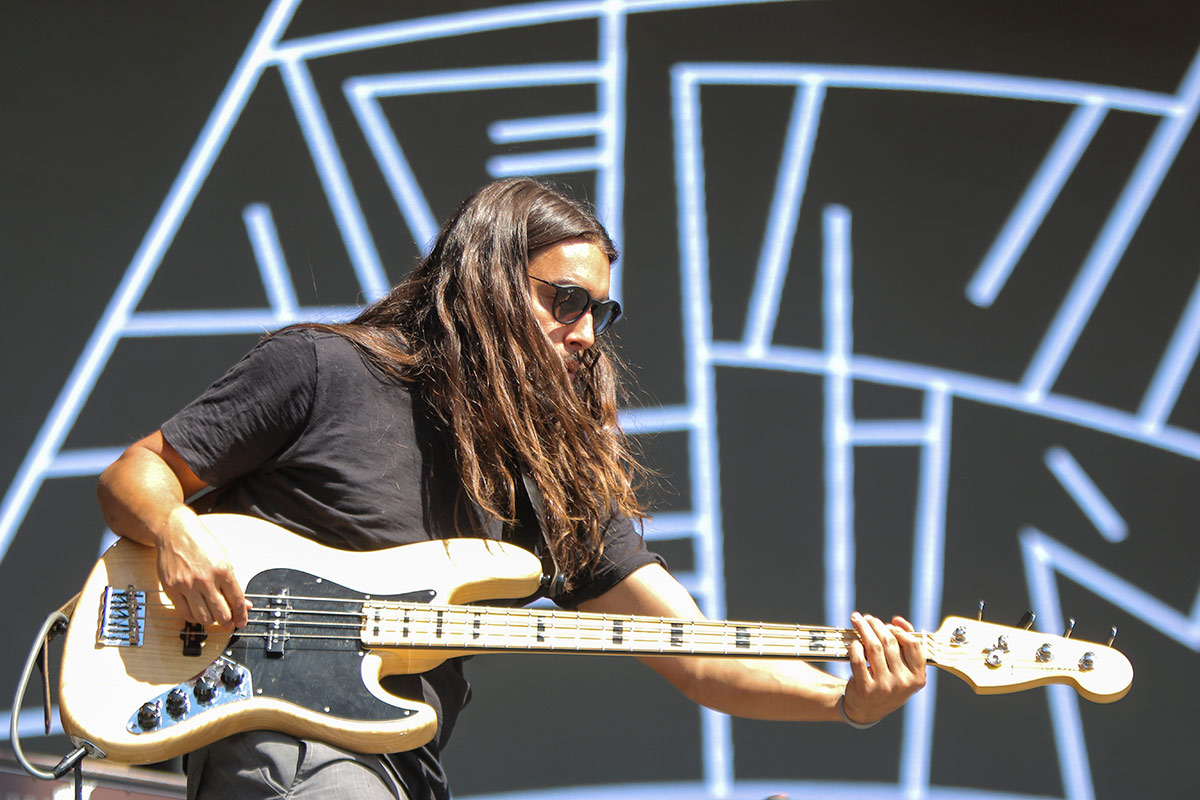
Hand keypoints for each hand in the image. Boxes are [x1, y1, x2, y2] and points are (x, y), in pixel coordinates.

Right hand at [156, 508, 250, 627]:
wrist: (175, 532)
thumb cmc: (201, 543)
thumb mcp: (224, 559)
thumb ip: (233, 582)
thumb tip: (245, 603)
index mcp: (223, 570)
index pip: (237, 601)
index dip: (241, 615)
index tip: (242, 621)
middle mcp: (205, 580)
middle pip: (221, 613)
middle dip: (227, 621)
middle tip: (228, 621)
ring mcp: (187, 585)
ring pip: (203, 617)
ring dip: (211, 621)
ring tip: (213, 616)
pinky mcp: (172, 589)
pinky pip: (185, 613)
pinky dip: (194, 617)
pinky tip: (198, 612)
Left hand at [842, 612, 926, 724]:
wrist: (866, 710)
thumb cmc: (887, 682)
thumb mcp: (903, 670)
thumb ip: (905, 645)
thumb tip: (898, 620)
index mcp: (917, 677)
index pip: (913, 645)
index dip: (900, 631)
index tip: (889, 624)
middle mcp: (903, 682)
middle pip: (890, 642)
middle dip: (877, 625)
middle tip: (867, 618)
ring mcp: (884, 686)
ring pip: (874, 648)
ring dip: (864, 629)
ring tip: (857, 620)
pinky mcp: (865, 688)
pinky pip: (858, 659)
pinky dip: (855, 646)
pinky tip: (854, 641)